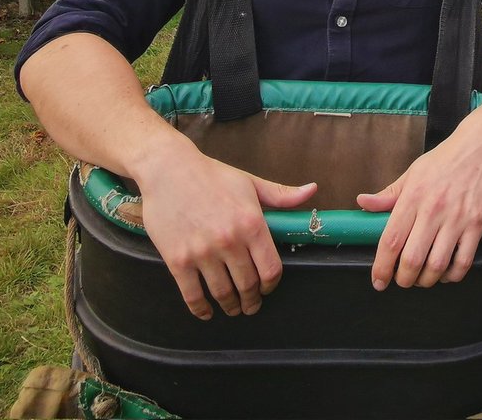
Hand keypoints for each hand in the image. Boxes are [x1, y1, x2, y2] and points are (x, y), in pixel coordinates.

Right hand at [138, 144, 316, 319]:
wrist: (169, 170)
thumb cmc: (212, 176)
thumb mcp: (251, 183)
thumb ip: (282, 194)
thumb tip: (312, 190)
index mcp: (251, 223)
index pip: (271, 268)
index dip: (272, 284)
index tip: (268, 288)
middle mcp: (229, 241)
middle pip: (248, 284)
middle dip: (252, 300)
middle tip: (251, 306)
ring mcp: (202, 252)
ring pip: (223, 293)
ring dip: (230, 306)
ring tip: (233, 308)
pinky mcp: (177, 261)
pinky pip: (192, 295)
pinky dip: (201, 309)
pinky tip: (207, 311)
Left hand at [357, 113, 481, 289]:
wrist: (480, 145)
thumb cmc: (444, 159)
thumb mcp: (413, 172)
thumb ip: (388, 194)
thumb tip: (362, 202)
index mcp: (413, 196)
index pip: (391, 240)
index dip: (382, 267)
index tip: (378, 281)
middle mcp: (434, 209)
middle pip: (412, 259)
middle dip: (404, 279)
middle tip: (402, 280)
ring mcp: (457, 217)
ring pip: (438, 264)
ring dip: (427, 280)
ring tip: (423, 278)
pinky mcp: (478, 223)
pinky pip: (464, 261)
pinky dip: (452, 275)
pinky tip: (446, 272)